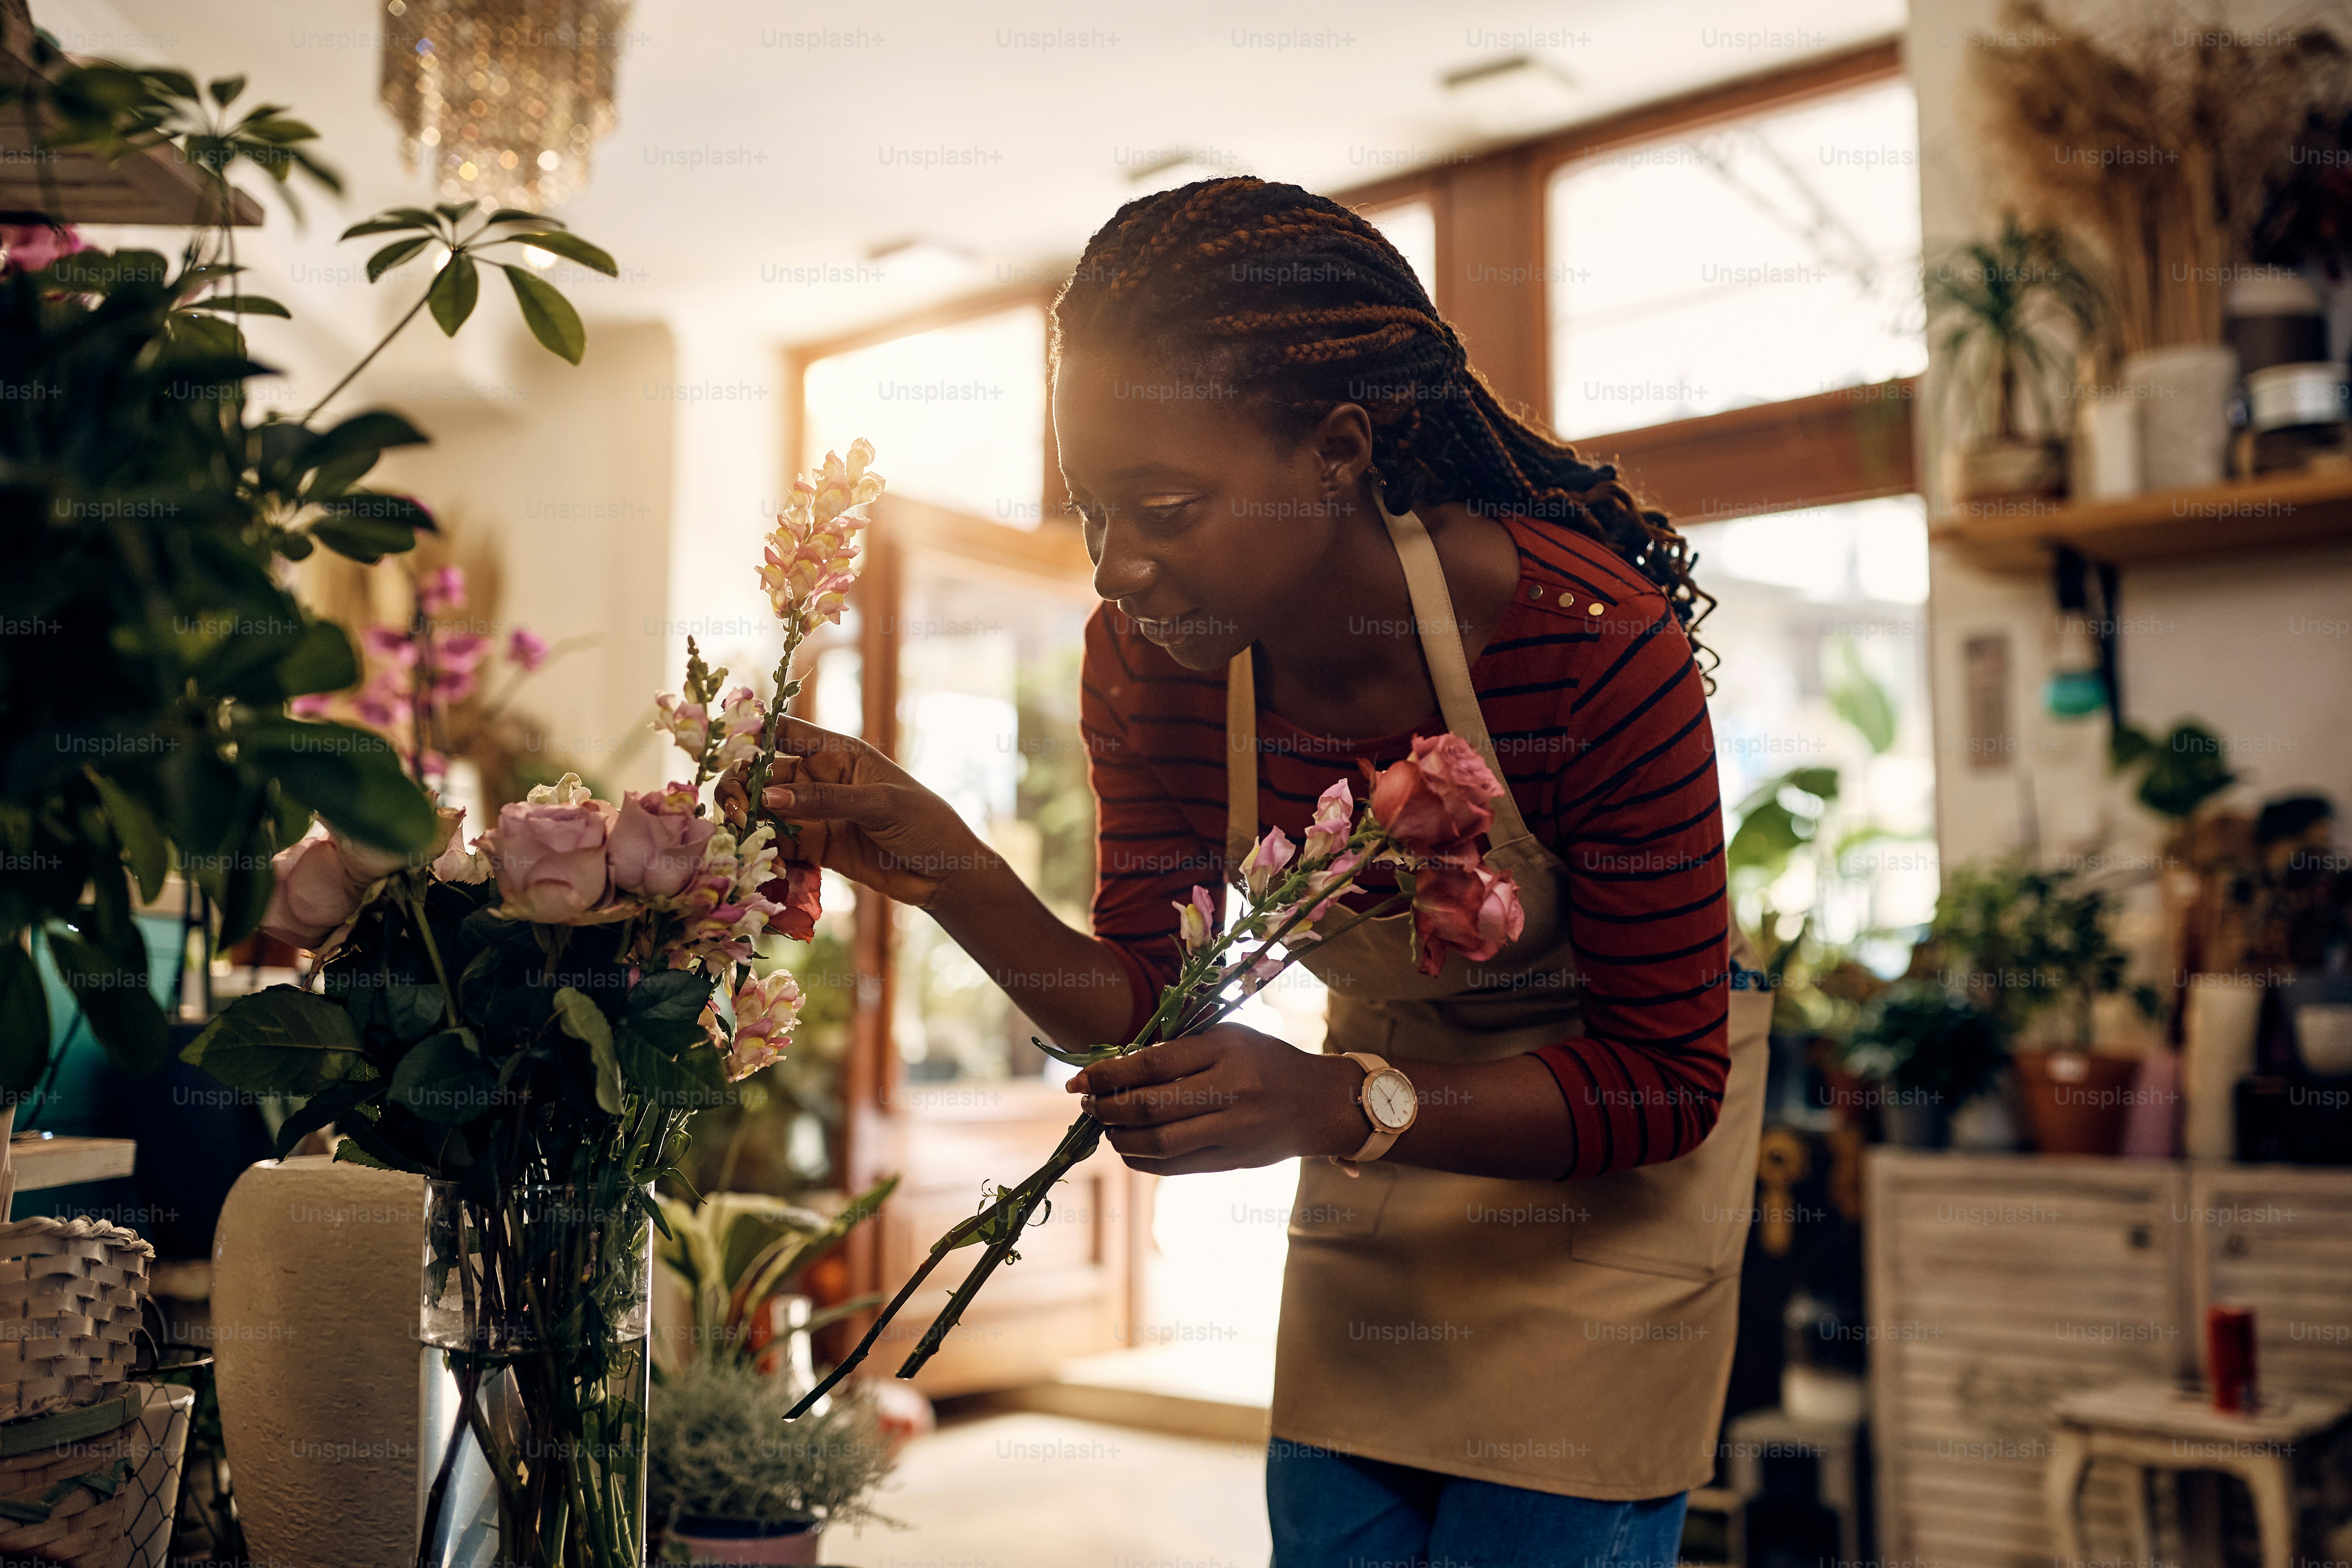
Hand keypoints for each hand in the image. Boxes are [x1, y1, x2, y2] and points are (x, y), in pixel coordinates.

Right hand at [749, 715, 980, 907]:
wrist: (945, 874)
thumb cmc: (925, 824)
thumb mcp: (880, 805)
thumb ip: (824, 800)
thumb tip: (767, 797)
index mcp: (836, 753)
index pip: (784, 731)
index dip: (751, 732)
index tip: (726, 746)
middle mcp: (817, 779)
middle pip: (762, 774)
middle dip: (740, 786)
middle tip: (735, 809)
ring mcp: (813, 814)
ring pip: (763, 810)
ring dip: (745, 819)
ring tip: (740, 834)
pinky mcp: (814, 848)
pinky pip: (777, 844)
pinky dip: (763, 850)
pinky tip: (758, 860)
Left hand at [1067, 1024, 1366, 1174]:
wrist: (1321, 1103)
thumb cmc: (1266, 1061)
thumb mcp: (1229, 1036)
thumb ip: (1180, 1048)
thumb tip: (1118, 1066)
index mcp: (1225, 1049)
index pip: (1151, 1064)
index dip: (1107, 1074)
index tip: (1080, 1080)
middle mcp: (1231, 1090)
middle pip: (1150, 1107)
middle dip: (1108, 1109)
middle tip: (1088, 1106)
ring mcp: (1234, 1129)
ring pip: (1159, 1143)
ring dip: (1121, 1139)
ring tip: (1106, 1128)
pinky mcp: (1234, 1160)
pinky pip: (1176, 1167)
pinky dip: (1144, 1161)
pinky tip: (1128, 1149)